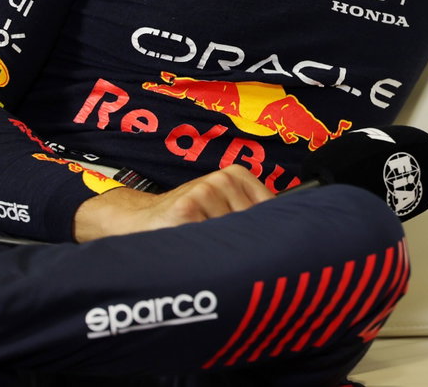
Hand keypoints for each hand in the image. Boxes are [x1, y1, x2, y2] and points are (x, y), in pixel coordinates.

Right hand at [73, 164, 275, 241]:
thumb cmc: (187, 218)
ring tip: (203, 246)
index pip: (269, 209)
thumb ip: (249, 213)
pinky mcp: (187, 209)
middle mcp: (223, 180)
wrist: (138, 219)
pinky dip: (205, 252)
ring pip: (233, 234)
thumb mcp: (220, 206)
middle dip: (244, 243)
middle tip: (228, 252)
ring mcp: (205, 191)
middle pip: (253, 224)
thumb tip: (289, 234)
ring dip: (222, 249)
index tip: (268, 249)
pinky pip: (211, 240)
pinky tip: (191, 247)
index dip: (266, 233)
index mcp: (236, 175)